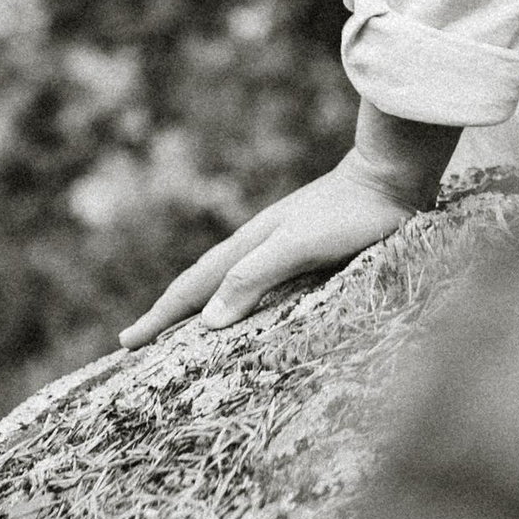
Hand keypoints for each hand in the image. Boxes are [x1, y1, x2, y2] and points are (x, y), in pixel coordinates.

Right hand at [117, 128, 450, 347]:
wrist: (392, 176)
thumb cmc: (349, 215)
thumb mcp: (299, 247)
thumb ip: (255, 277)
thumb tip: (207, 321)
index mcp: (250, 244)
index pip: (194, 287)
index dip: (161, 317)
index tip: (126, 343)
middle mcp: (259, 244)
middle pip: (203, 283)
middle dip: (169, 313)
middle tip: (138, 340)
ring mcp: (281, 244)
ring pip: (227, 282)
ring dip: (200, 307)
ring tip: (181, 329)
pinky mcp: (306, 250)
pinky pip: (255, 284)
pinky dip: (235, 301)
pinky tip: (245, 311)